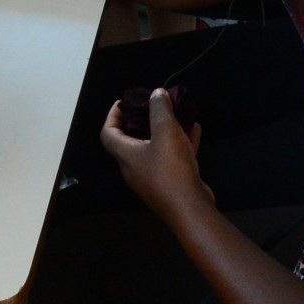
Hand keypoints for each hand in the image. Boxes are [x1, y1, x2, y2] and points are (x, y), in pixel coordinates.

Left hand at [99, 91, 209, 218]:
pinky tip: (194, 129)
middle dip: (142, 120)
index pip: (108, 133)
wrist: (191, 209)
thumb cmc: (171, 170)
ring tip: (176, 114)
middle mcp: (135, 168)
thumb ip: (159, 110)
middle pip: (131, 139)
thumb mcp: (166, 132)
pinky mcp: (170, 183)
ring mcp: (152, 178)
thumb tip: (156, 93)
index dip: (113, 115)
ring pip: (154, 148)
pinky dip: (180, 143)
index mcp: (126, 155)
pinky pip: (172, 158)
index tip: (124, 102)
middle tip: (152, 106)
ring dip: (164, 130)